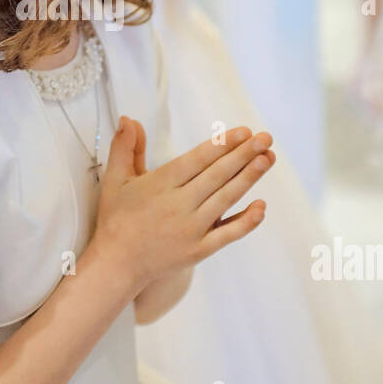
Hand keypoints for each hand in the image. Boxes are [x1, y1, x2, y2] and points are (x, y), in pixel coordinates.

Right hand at [92, 117, 274, 292]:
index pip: (197, 160)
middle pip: (217, 176)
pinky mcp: (198, 251)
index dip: (222, 145)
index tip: (243, 131)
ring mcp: (190, 229)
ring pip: (225, 200)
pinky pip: (227, 235)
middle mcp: (178, 205)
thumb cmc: (116, 219)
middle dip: (243, 155)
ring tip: (268, 158)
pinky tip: (261, 206)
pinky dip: (246, 222)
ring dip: (249, 178)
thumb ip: (125, 147)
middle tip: (265, 138)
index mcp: (160, 184)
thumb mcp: (115, 179)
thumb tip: (130, 119)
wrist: (116, 264)